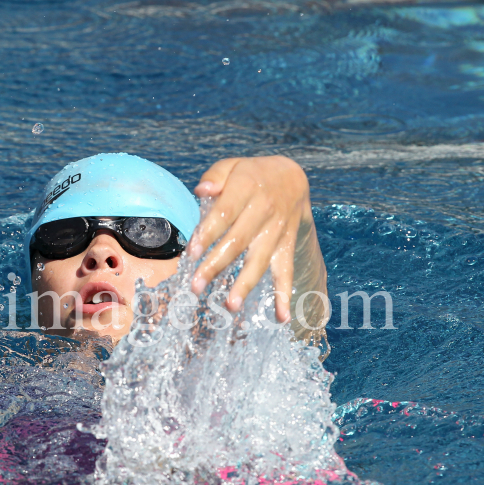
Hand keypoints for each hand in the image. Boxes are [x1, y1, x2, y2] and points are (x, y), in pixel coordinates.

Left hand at [187, 156, 312, 321]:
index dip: (207, 234)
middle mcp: (264, 211)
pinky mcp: (287, 246)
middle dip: (216, 265)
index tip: (190, 254)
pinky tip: (281, 318)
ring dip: (245, 285)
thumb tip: (202, 190)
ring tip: (231, 306)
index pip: (224, 214)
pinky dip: (285, 295)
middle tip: (196, 287)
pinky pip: (286, 272)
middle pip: (238, 241)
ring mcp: (277, 231)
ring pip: (260, 260)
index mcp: (247, 189)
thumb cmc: (250, 175)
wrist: (293, 178)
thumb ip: (215, 176)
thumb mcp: (232, 166)